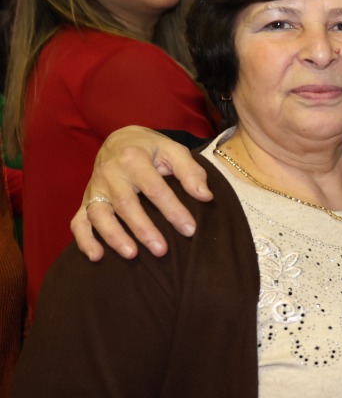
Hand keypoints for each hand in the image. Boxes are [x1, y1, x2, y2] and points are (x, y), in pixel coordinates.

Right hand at [70, 127, 211, 260]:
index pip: (154, 188)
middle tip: (161, 251)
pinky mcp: (86, 200)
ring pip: (99, 214)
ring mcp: (95, 188)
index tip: (190, 229)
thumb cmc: (151, 149)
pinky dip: (84, 240)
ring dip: (113, 236)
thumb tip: (205, 196)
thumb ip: (190, 171)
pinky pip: (79, 221)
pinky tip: (96, 257)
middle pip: (126, 204)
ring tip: (131, 255)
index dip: (172, 210)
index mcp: (133, 158)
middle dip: (143, 229)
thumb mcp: (173, 150)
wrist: (120, 140)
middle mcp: (110, 173)